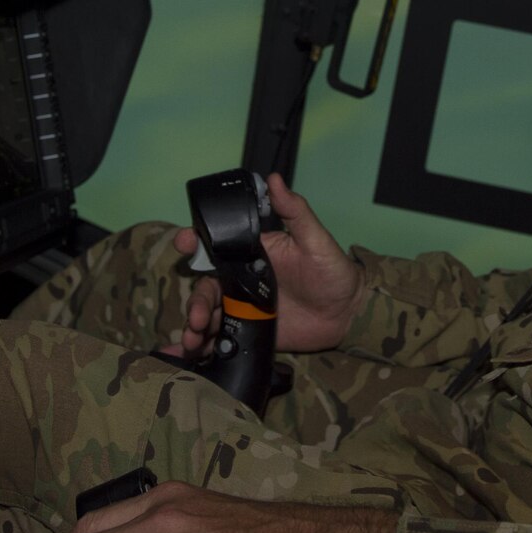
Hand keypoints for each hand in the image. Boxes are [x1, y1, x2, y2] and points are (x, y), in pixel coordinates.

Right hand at [172, 173, 366, 356]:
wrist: (347, 315)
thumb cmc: (333, 271)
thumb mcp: (316, 240)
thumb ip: (295, 211)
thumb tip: (274, 178)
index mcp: (252, 253)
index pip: (216, 245)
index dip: (195, 242)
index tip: (183, 243)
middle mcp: (241, 279)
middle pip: (206, 287)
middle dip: (195, 301)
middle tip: (198, 317)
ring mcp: (243, 307)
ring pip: (208, 314)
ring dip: (195, 326)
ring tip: (195, 340)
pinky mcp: (248, 332)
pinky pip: (220, 338)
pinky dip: (202, 345)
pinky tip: (191, 354)